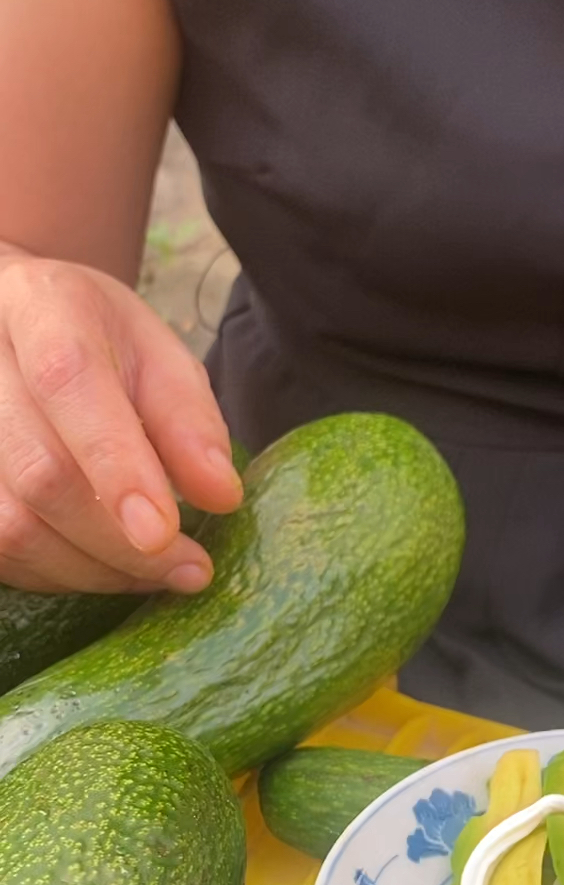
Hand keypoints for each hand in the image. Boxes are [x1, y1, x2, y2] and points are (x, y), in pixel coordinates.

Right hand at [0, 250, 242, 592]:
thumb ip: (190, 421)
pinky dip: (58, 575)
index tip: (164, 533)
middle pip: (40, 473)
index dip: (117, 466)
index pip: (70, 384)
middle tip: (189, 569)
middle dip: (121, 542)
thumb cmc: (97, 343)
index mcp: (42, 309)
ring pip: (11, 527)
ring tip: (154, 573)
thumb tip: (221, 497)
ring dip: (94, 570)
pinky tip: (104, 567)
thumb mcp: (158, 357)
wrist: (17, 325)